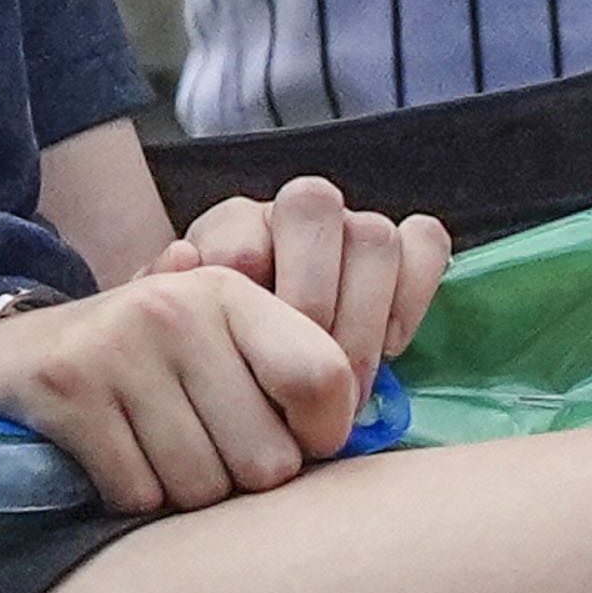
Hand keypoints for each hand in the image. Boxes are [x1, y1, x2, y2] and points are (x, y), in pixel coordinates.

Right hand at [0, 266, 370, 512]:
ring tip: (155, 453)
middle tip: (204, 450)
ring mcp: (118, 347)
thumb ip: (285, 372)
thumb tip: (364, 431)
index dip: (321, 435)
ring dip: (181, 493)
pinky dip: (130, 497)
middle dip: (239, 477)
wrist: (8, 359)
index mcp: (230, 290)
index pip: (324, 379)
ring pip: (202, 486)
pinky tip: (114, 460)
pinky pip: (138, 494)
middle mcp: (177, 308)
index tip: (296, 442)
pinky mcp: (68, 391)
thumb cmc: (140, 364)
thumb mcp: (211, 341)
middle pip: (266, 460)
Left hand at [145, 173, 451, 388]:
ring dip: (364, 317)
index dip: (249, 292)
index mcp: (231, 227)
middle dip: (312, 302)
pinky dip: (414, 293)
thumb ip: (167, 300)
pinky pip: (424, 242)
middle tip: (306, 381)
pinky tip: (392, 346)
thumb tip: (184, 256)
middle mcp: (292, 214)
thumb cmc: (217, 359)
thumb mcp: (181, 338)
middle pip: (313, 206)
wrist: (250, 367)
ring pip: (372, 231)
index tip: (244, 354)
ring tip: (347, 386)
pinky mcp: (404, 248)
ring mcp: (352, 227)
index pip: (242, 232)